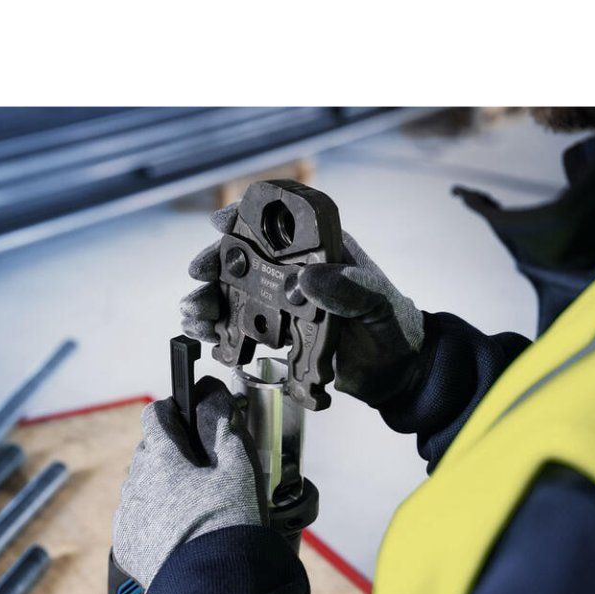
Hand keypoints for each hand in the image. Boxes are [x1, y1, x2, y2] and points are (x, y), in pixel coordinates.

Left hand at [112, 376, 264, 589]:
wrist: (213, 586)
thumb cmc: (227, 527)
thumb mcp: (238, 468)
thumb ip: (223, 425)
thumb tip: (214, 395)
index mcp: (160, 457)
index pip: (154, 414)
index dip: (174, 411)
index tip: (189, 418)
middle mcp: (135, 482)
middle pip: (149, 450)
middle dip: (172, 452)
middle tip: (203, 468)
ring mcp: (128, 514)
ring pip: (142, 484)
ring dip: (162, 485)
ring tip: (195, 504)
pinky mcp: (126, 542)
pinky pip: (137, 516)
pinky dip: (154, 516)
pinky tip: (181, 527)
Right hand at [180, 205, 424, 406]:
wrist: (398, 374)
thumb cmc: (396, 327)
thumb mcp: (378, 303)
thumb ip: (349, 289)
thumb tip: (308, 279)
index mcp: (321, 252)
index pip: (278, 225)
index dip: (245, 219)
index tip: (220, 224)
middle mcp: (296, 273)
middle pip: (245, 259)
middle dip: (215, 265)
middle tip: (199, 276)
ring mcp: (284, 304)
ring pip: (236, 294)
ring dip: (210, 301)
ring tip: (196, 315)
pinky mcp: (279, 334)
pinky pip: (241, 329)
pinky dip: (220, 332)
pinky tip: (208, 338)